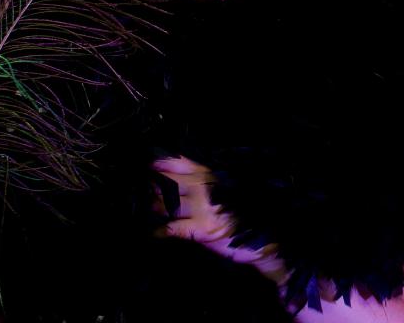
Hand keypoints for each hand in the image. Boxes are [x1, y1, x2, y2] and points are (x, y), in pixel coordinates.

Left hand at [152, 155, 286, 284]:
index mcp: (212, 175)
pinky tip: (151, 233)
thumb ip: (206, 181)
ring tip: (139, 208)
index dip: (161, 163)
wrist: (266, 240)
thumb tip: (179, 176)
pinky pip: (174, 228)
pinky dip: (160, 230)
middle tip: (137, 188)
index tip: (146, 163)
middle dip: (151, 185)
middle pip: (169, 183)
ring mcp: (204, 208)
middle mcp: (206, 188)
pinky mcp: (203, 230)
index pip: (181, 163)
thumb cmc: (245, 213)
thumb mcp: (226, 189)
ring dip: (151, 206)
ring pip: (168, 203)